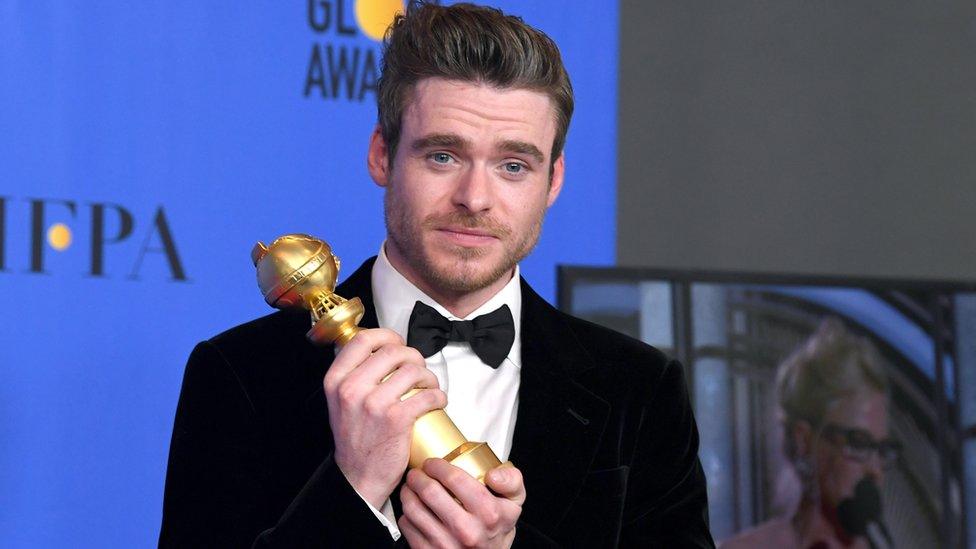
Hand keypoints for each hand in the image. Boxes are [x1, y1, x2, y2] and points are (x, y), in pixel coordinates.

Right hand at [323, 328, 446, 507]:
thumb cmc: (355, 439)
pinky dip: (439, 396)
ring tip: (429, 387)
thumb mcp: (340, 401)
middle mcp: (352, 388)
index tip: (397, 343)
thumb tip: (378, 348)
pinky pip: (428, 394)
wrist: (358, 477)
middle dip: (414, 356)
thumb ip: (353, 375)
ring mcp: (374, 403)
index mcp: (336, 380)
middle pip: (394, 350)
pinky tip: (438, 402)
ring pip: (414, 370)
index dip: (386, 335)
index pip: (362, 339)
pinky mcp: (396, 419)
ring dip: (429, 376)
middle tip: (419, 370)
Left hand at [398, 459, 524, 547]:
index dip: (437, 465)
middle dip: (418, 476)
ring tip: (411, 487)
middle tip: (417, 473)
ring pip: (413, 508)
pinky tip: (413, 508)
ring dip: (407, 492)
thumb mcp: (514, 502)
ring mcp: (446, 545)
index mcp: (488, 513)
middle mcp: (467, 531)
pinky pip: (407, 526)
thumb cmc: (497, 528)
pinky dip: (406, 513)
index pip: (455, 478)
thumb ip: (511, 480)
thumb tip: (492, 475)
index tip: (432, 463)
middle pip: (429, 492)